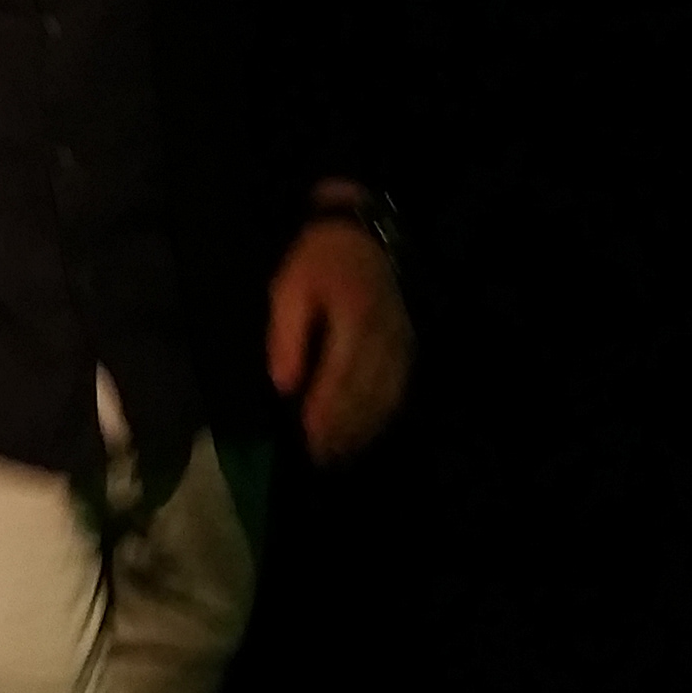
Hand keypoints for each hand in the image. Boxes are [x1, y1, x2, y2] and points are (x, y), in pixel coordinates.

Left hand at [265, 198, 411, 462]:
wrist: (361, 235)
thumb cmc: (318, 262)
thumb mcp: (289, 288)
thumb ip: (286, 336)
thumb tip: (284, 385)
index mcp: (354, 317)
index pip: (341, 374)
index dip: (326, 410)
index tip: (308, 437)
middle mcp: (384, 334)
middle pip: (366, 392)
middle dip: (343, 429)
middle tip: (320, 457)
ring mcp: (400, 341)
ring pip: (385, 395)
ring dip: (363, 428)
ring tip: (338, 455)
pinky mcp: (407, 346)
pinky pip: (398, 388)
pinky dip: (381, 415)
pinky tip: (364, 432)